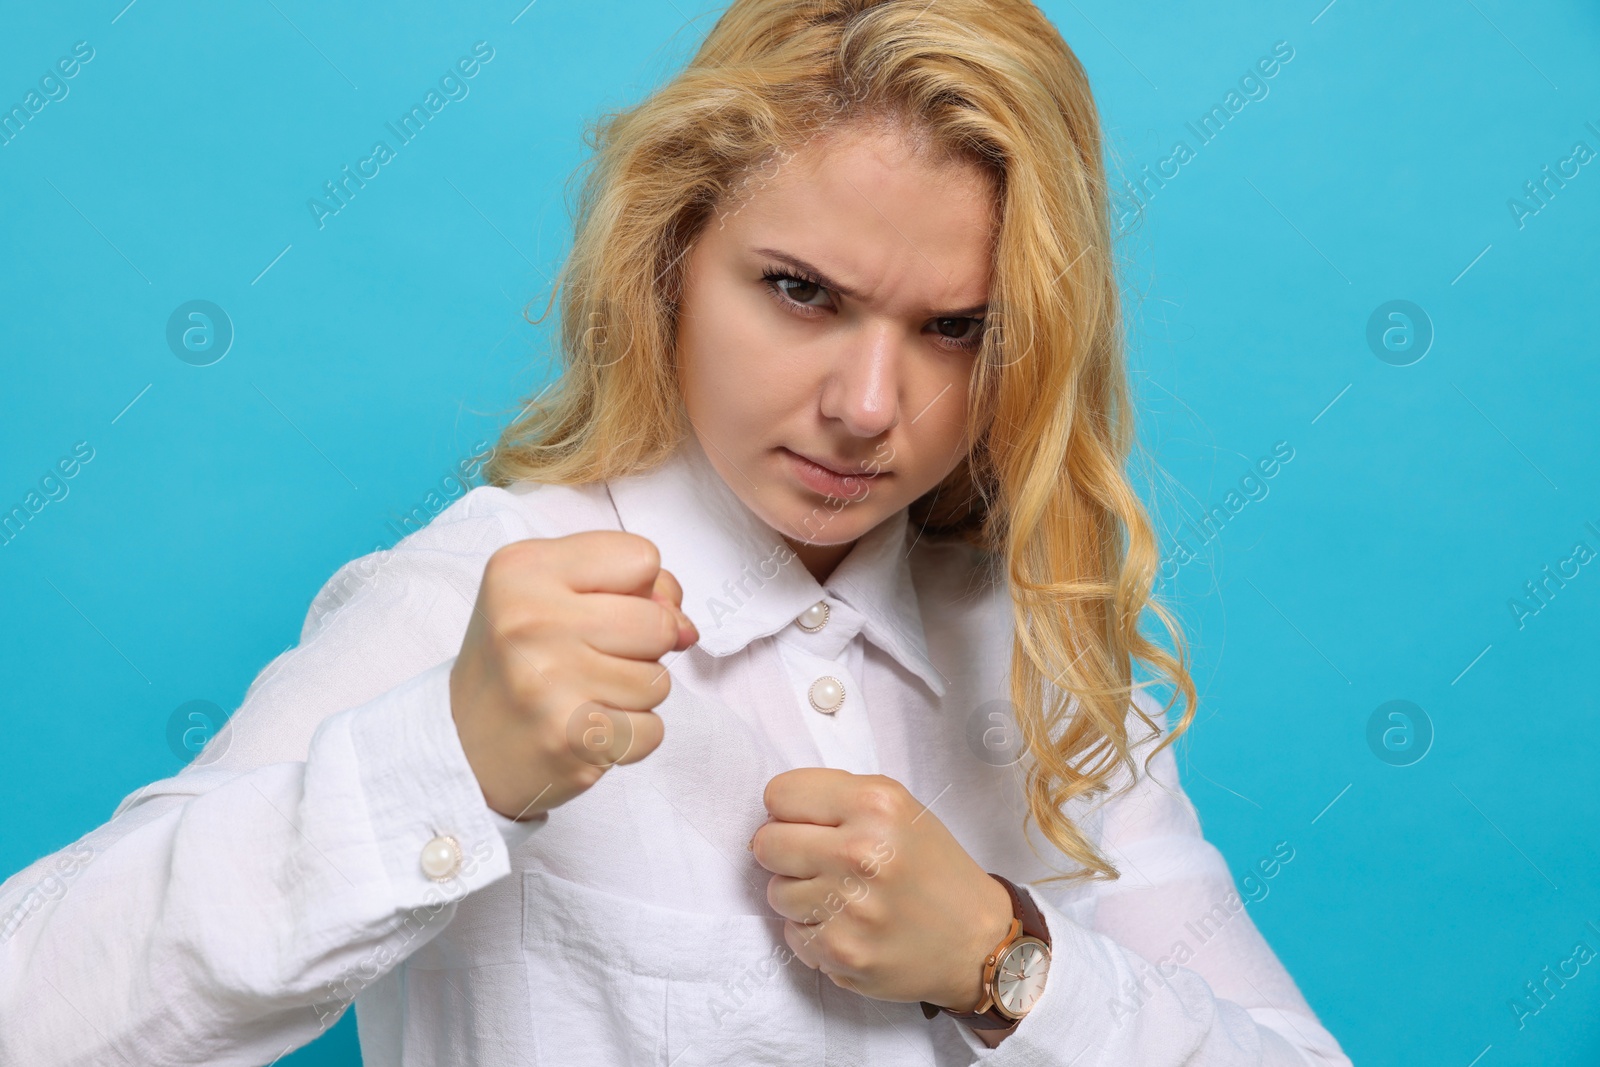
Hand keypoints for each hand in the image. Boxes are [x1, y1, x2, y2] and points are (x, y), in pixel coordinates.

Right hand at [449, 531, 697, 819]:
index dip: (638, 588)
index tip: (599, 610)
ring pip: (658, 682)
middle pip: (659, 623)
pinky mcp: (568, 738)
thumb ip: (633, 588)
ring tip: (585, 694)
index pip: (643, 558)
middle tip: (593, 659)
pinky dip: (630, 736)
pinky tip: (588, 729)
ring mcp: (548, 682)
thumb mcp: (555, 592)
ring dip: (634, 694)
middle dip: (643, 646)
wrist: (464, 743)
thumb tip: (687, 629)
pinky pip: (652, 731)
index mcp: (525, 568)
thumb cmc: (523, 656)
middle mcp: (531, 620)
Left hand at [749, 769, 1014, 1010]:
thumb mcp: (900, 808)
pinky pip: (792, 933)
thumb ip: (838, 797)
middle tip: (819, 861)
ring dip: (801, 895)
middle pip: (766, 843)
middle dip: (786, 851)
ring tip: (843, 897)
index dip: (791, 809)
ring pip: (775, 891)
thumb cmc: (933, 868)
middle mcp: (861, 852)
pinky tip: (850, 927)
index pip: (779, 794)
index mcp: (876, 805)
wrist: (976, 941)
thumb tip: (773, 812)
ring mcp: (849, 908)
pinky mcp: (842, 953)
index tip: (811, 823)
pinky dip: (815, 932)